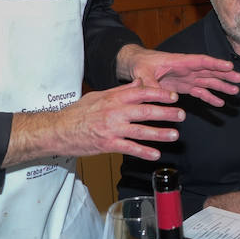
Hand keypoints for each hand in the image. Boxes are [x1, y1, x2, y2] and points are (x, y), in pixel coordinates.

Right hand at [5, 82, 185, 165]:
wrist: (58, 130)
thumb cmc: (77, 113)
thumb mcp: (98, 96)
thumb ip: (120, 91)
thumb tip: (139, 83)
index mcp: (113, 98)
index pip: (141, 93)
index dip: (160, 94)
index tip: (173, 96)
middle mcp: (115, 112)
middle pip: (146, 111)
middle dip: (166, 113)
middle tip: (181, 115)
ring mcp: (112, 129)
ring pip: (141, 130)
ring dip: (160, 133)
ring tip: (175, 135)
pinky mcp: (108, 144)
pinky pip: (130, 148)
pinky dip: (144, 151)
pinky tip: (156, 154)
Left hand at [118, 45, 239, 106]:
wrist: (136, 66)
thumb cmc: (140, 65)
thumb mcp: (143, 73)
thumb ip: (152, 84)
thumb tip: (165, 98)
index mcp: (180, 62)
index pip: (201, 61)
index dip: (216, 64)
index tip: (229, 67)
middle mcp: (187, 69)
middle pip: (210, 71)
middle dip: (225, 75)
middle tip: (239, 79)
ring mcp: (187, 78)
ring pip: (208, 81)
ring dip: (221, 86)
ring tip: (235, 91)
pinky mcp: (185, 86)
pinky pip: (200, 92)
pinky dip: (210, 97)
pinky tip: (220, 103)